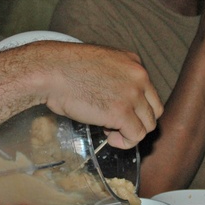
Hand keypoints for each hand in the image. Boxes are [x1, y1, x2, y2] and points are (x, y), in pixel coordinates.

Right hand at [27, 42, 162, 148]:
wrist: (51, 71)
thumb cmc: (65, 69)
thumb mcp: (100, 65)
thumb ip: (115, 79)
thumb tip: (117, 101)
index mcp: (134, 62)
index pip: (148, 92)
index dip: (135, 107)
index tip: (117, 111)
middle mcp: (139, 76)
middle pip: (153, 110)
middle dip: (137, 121)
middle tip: (114, 123)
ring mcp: (132, 94)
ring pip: (147, 125)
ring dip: (130, 132)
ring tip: (110, 130)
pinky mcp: (122, 112)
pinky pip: (135, 136)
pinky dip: (124, 142)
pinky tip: (110, 138)